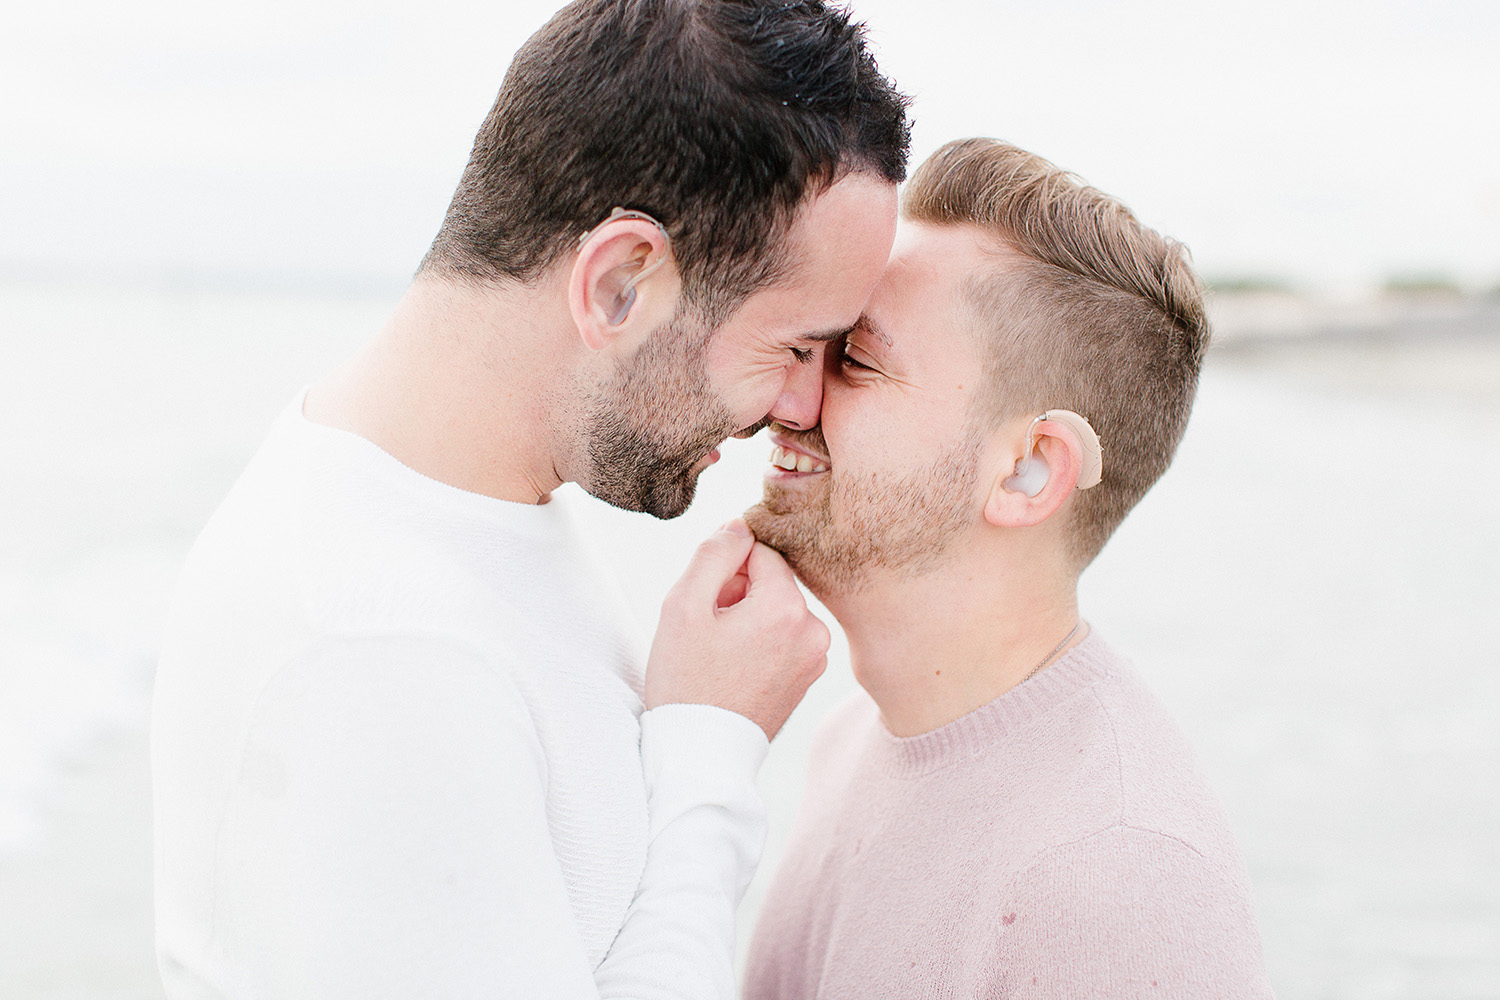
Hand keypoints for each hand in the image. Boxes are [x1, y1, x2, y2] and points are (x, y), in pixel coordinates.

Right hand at [645, 519, 829, 740]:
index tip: (707, 601)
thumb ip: (714, 553)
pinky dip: (759, 643)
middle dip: (738, 594)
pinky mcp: (809, 677)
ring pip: (776, 610)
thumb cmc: (686, 682)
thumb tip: (740, 525)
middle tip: (709, 632)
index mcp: (787, 608)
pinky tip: (735, 669)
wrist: (700, 753)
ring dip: (748, 619)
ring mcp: (816, 658)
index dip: (726, 569)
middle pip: (771, 582)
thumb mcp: (683, 606)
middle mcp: (814, 631)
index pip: (760, 552)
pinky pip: (783, 638)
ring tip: (721, 654)